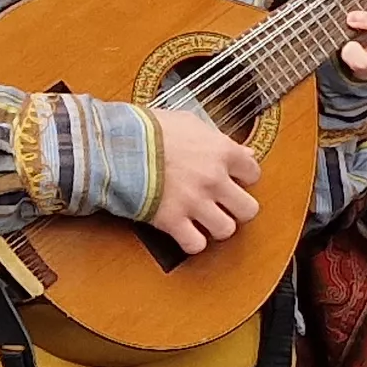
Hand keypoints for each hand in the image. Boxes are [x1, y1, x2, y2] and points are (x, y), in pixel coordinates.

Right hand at [144, 107, 263, 254]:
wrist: (113, 144)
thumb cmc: (148, 129)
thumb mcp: (189, 122)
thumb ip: (219, 138)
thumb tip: (245, 152)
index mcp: (221, 151)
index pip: (253, 172)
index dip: (244, 177)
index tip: (233, 179)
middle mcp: (213, 179)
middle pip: (248, 208)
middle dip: (238, 209)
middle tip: (224, 205)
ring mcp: (194, 202)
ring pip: (227, 230)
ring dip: (217, 227)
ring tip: (205, 220)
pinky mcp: (172, 220)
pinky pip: (196, 245)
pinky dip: (192, 242)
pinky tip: (186, 232)